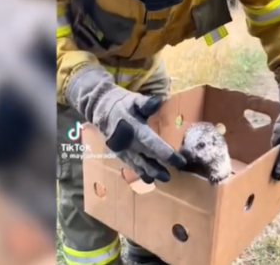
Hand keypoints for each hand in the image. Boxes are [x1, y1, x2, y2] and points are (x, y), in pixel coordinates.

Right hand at [66, 66, 186, 182]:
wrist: (99, 108)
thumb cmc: (121, 103)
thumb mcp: (133, 100)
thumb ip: (145, 103)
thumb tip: (157, 102)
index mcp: (135, 129)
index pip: (153, 144)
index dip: (166, 154)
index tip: (180, 161)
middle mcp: (128, 142)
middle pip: (145, 158)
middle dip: (157, 168)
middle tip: (168, 177)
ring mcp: (122, 149)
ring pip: (137, 164)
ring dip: (148, 173)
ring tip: (159, 180)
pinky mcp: (118, 152)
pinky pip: (130, 164)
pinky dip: (139, 171)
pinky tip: (147, 178)